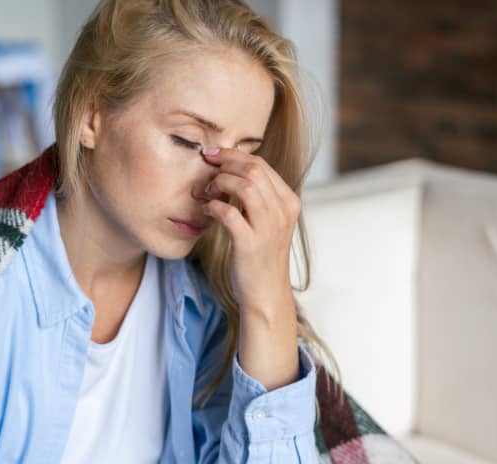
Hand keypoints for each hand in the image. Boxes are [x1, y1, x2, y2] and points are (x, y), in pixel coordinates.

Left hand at [200, 146, 300, 317]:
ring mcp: (268, 228)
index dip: (235, 155)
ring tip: (209, 190)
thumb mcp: (269, 222)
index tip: (215, 154)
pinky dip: (214, 206)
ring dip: (221, 182)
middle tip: (208, 166)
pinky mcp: (250, 244)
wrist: (266, 293)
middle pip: (254, 170)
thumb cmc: (262, 257)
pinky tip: (207, 210)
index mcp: (289, 203)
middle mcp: (282, 212)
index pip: (263, 166)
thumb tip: (232, 171)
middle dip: (226, 162)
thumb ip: (259, 198)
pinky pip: (229, 213)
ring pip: (245, 186)